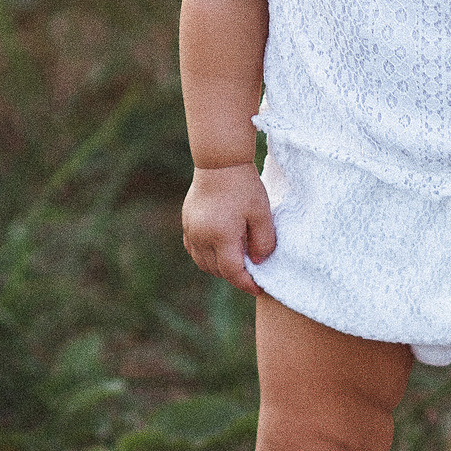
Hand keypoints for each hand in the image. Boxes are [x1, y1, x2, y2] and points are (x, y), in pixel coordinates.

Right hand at [180, 163, 274, 295]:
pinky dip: (206, 257)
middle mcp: (202, 236)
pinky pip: (194, 250)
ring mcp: (191, 230)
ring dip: (219, 268)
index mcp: (221, 235)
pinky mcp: (186, 223)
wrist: (219, 162)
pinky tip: (219, 251)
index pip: (233, 272)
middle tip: (252, 273)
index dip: (247, 284)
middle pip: (217, 270)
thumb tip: (257, 263)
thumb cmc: (244, 186)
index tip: (259, 288)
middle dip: (235, 276)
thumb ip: (264, 242)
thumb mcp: (262, 214)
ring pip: (203, 263)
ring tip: (237, 262)